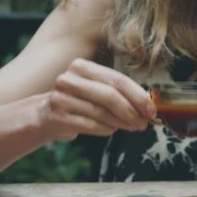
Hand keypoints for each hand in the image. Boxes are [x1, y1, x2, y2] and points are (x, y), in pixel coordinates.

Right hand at [40, 58, 154, 140]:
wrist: (45, 114)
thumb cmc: (79, 101)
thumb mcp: (96, 89)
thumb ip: (119, 93)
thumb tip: (148, 106)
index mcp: (82, 67)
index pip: (117, 79)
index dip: (137, 95)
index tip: (151, 109)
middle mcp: (70, 79)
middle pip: (109, 95)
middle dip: (131, 111)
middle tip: (144, 122)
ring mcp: (61, 98)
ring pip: (101, 112)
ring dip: (121, 122)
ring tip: (132, 127)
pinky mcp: (58, 116)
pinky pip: (91, 125)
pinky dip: (106, 129)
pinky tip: (111, 129)